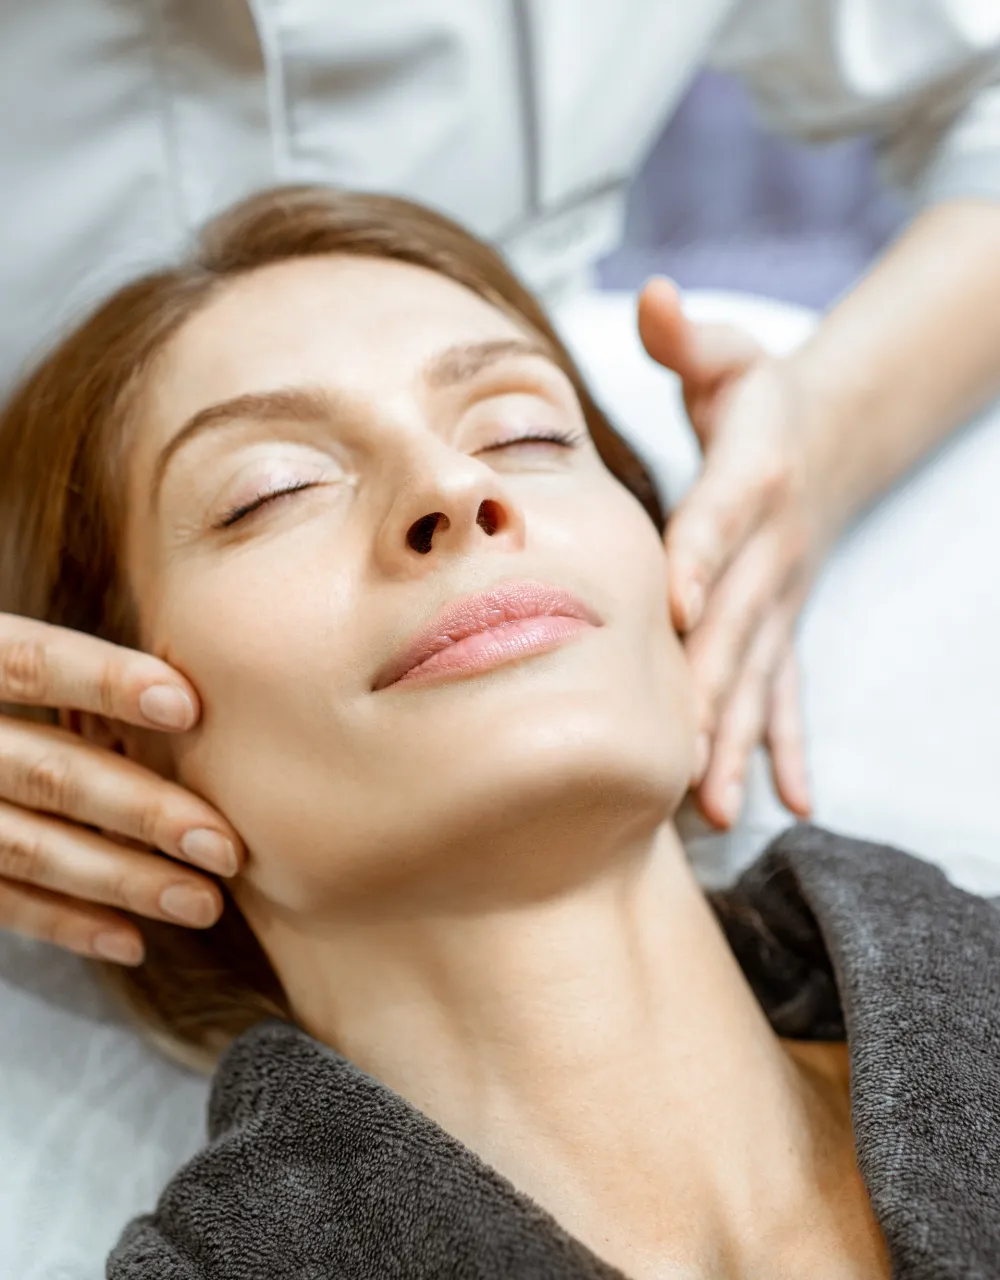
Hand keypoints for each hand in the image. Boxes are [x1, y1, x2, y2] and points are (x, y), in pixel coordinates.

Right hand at [0, 614, 242, 964]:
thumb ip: (58, 666)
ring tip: (202, 903)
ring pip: (29, 847)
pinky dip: (65, 923)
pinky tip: (131, 941)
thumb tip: (186, 689)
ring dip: (122, 880)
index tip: (188, 705)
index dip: (106, 681)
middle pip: (48, 772)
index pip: (32, 662)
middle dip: (144, 811)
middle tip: (225, 846)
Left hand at [639, 279, 842, 828]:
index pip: (717, 518)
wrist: (828, 437)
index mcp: (750, 479)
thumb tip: (655, 298)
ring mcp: (780, 597)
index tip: (674, 606)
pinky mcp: (783, 625)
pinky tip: (786, 802)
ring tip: (719, 806)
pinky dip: (786, 746)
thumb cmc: (755, 396)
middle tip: (681, 752)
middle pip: (737, 622)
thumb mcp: (726, 355)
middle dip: (709, 687)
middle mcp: (770, 549)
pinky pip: (787, 690)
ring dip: (738, 740)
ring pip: (759, 675)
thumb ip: (687, 336)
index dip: (698, 556)